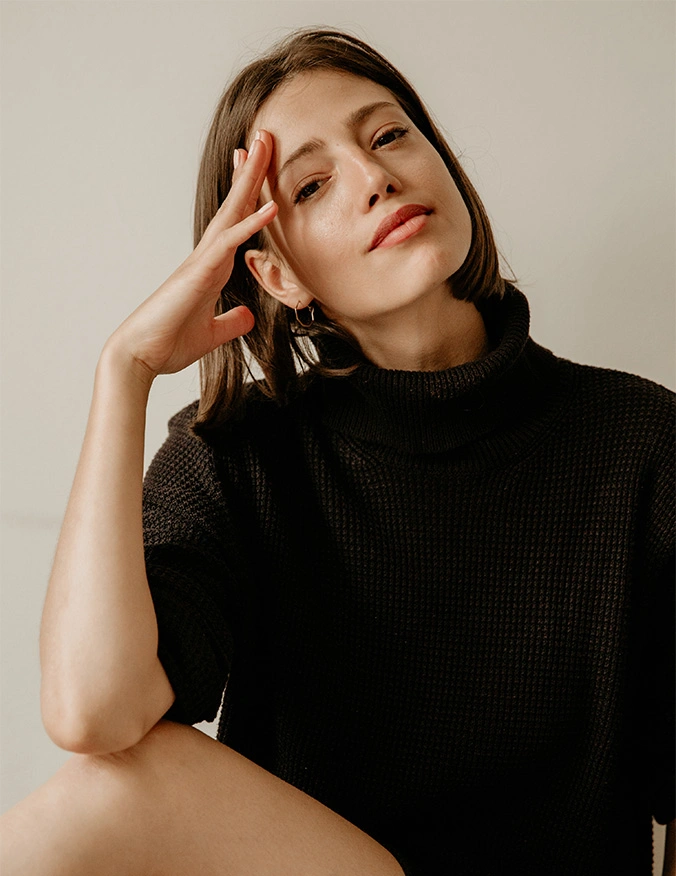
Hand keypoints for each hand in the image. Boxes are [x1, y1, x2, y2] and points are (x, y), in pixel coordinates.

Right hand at [105, 131, 276, 381]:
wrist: (140, 356)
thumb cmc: (168, 344)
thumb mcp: (212, 334)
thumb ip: (230, 323)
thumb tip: (247, 318)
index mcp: (210, 269)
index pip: (234, 224)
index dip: (247, 197)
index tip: (257, 170)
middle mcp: (206, 257)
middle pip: (233, 206)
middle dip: (250, 173)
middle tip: (263, 138)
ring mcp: (201, 261)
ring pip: (230, 212)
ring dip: (249, 180)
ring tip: (263, 146)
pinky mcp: (199, 272)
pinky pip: (229, 242)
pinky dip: (251, 223)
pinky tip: (271, 207)